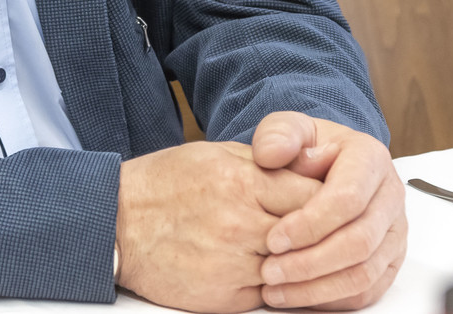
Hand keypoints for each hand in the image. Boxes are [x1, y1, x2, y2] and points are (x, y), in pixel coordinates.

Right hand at [116, 140, 321, 312]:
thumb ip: (265, 166)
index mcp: (243, 182)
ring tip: (300, 254)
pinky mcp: (224, 297)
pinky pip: (268, 295)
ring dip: (299, 264)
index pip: (314, 197)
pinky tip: (269, 271)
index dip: (330, 201)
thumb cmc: (166, 183)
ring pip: (293, 270)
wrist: (117, 224)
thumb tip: (309, 172)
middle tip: (331, 233)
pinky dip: (274, 285)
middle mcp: (241, 225)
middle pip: (309, 236)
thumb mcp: (216, 156)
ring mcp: (233, 264)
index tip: (335, 203)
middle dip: (321, 235)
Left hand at [250, 112, 407, 308]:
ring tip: (275, 289)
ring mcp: (394, 231)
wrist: (329, 163)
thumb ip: (279, 134)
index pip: (347, 199)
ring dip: (317, 287)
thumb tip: (271, 153)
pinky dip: (331, 300)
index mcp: (371, 159)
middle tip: (269, 271)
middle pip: (359, 242)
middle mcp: (391, 196)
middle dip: (310, 262)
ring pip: (364, 273)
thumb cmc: (309, 147)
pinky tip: (297, 296)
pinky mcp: (390, 259)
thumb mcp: (291, 128)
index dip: (310, 224)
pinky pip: (368, 290)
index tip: (272, 239)